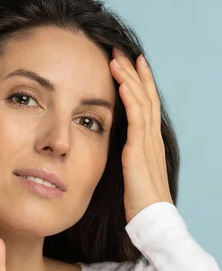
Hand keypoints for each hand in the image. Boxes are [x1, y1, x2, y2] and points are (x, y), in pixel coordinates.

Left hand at [109, 47, 173, 224]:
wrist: (152, 219)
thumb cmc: (140, 201)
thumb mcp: (132, 173)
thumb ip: (127, 157)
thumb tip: (117, 148)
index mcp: (149, 143)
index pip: (146, 105)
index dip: (139, 83)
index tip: (130, 63)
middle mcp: (152, 139)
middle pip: (145, 97)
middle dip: (133, 73)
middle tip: (122, 51)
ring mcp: (148, 144)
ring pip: (141, 103)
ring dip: (129, 79)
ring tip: (117, 59)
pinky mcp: (140, 153)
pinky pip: (137, 121)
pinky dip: (131, 100)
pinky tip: (124, 85)